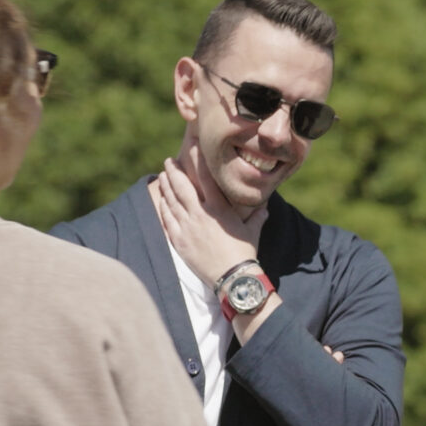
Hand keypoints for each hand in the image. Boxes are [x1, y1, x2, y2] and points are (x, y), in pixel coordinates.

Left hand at [151, 156, 264, 287]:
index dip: (198, 160)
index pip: (206, 177)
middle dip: (174, 171)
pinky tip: (161, 200)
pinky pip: (167, 219)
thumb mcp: (253, 231)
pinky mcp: (179, 240)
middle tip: (170, 161)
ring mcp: (187, 227)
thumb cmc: (245, 253)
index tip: (192, 148)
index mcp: (219, 208)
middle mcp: (200, 214)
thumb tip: (264, 207)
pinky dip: (163, 207)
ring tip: (163, 176)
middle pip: (181, 186)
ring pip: (171, 200)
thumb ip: (257, 216)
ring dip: (166, 186)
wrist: (232, 277)